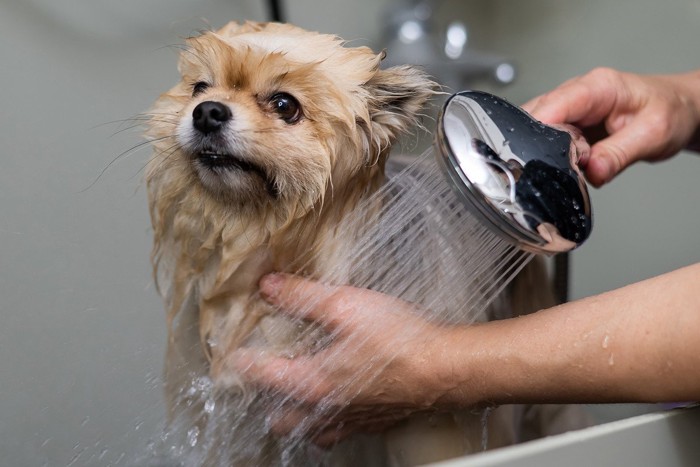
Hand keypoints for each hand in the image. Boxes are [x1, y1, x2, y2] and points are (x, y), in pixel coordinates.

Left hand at [224, 273, 464, 445]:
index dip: (244, 362)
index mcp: (312, 381)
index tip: (234, 356)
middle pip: (282, 417)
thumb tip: (269, 286)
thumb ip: (302, 297)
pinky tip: (341, 407)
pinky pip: (343, 432)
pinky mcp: (377, 421)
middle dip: (268, 401)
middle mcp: (327, 408)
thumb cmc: (399, 341)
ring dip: (299, 418)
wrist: (445, 368)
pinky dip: (332, 424)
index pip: (263, 375)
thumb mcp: (344, 306)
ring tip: (297, 401)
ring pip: (312, 432)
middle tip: (265, 381)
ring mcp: (352, 419)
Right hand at [523, 67, 699, 185]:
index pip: (550, 107)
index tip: (555, 157)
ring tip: (583, 158)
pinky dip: (556, 153)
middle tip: (577, 162)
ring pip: (538, 130)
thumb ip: (618, 155)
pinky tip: (578, 158)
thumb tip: (590, 171)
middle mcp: (578, 92)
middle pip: (536, 119)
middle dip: (545, 146)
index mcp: (596, 87)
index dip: (542, 135)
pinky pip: (548, 138)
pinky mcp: (571, 122)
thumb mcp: (653, 135)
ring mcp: (572, 107)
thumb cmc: (672, 111)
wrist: (682, 108)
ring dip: (551, 151)